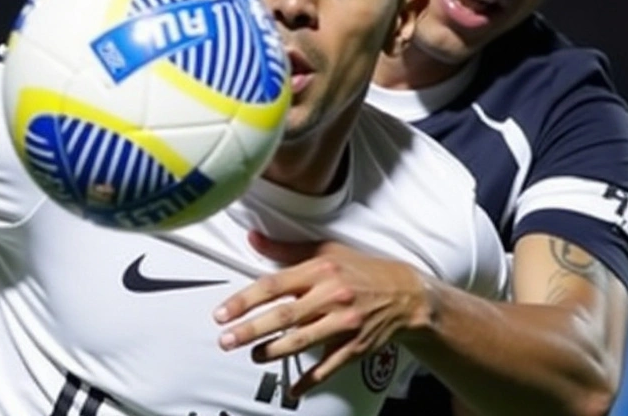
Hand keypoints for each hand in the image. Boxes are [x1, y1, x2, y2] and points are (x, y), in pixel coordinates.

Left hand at [213, 232, 431, 396]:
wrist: (405, 294)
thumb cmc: (359, 270)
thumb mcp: (324, 251)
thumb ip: (284, 249)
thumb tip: (252, 238)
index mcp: (319, 271)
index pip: (273, 286)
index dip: (244, 301)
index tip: (222, 313)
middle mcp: (331, 296)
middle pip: (284, 316)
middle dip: (252, 330)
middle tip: (227, 340)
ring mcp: (345, 323)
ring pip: (304, 341)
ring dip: (274, 351)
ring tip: (253, 355)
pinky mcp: (356, 346)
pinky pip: (329, 366)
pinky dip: (310, 380)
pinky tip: (293, 389)